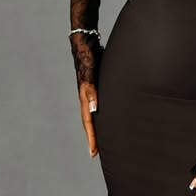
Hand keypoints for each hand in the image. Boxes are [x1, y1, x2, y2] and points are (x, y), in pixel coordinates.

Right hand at [71, 34, 101, 157]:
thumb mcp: (90, 74)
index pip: (88, 123)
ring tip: (105, 138)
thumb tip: (93, 109)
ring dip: (99, 126)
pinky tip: (110, 115)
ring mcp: (92, 92)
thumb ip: (91, 91)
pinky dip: (104, 113)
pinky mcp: (98, 86)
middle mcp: (87, 98)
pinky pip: (101, 104)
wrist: (86, 43)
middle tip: (97, 153)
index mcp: (85, 98)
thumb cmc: (88, 57)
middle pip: (90, 121)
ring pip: (95, 113)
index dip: (91, 138)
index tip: (93, 153)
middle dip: (94, 137)